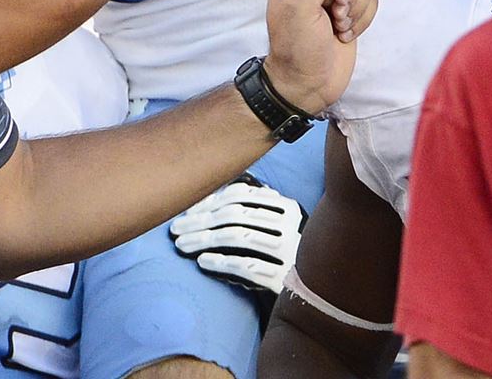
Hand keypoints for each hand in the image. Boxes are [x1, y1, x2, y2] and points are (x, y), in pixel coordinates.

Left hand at [169, 175, 303, 293]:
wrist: (315, 295)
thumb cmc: (286, 255)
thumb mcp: (277, 227)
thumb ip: (254, 209)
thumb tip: (211, 195)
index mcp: (287, 208)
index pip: (241, 195)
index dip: (208, 202)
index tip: (185, 212)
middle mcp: (290, 226)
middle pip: (235, 215)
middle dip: (200, 221)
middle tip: (176, 230)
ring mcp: (289, 252)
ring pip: (237, 236)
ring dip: (203, 240)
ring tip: (182, 246)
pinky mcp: (283, 278)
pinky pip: (246, 265)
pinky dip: (220, 262)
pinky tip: (202, 262)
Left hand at [262, 0, 376, 114]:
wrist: (307, 83)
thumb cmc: (296, 49)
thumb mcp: (298, 7)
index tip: (338, 1)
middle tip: (337, 16)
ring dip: (358, 7)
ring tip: (341, 27)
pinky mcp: (351, 12)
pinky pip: (372, 0)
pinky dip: (365, 18)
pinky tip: (347, 35)